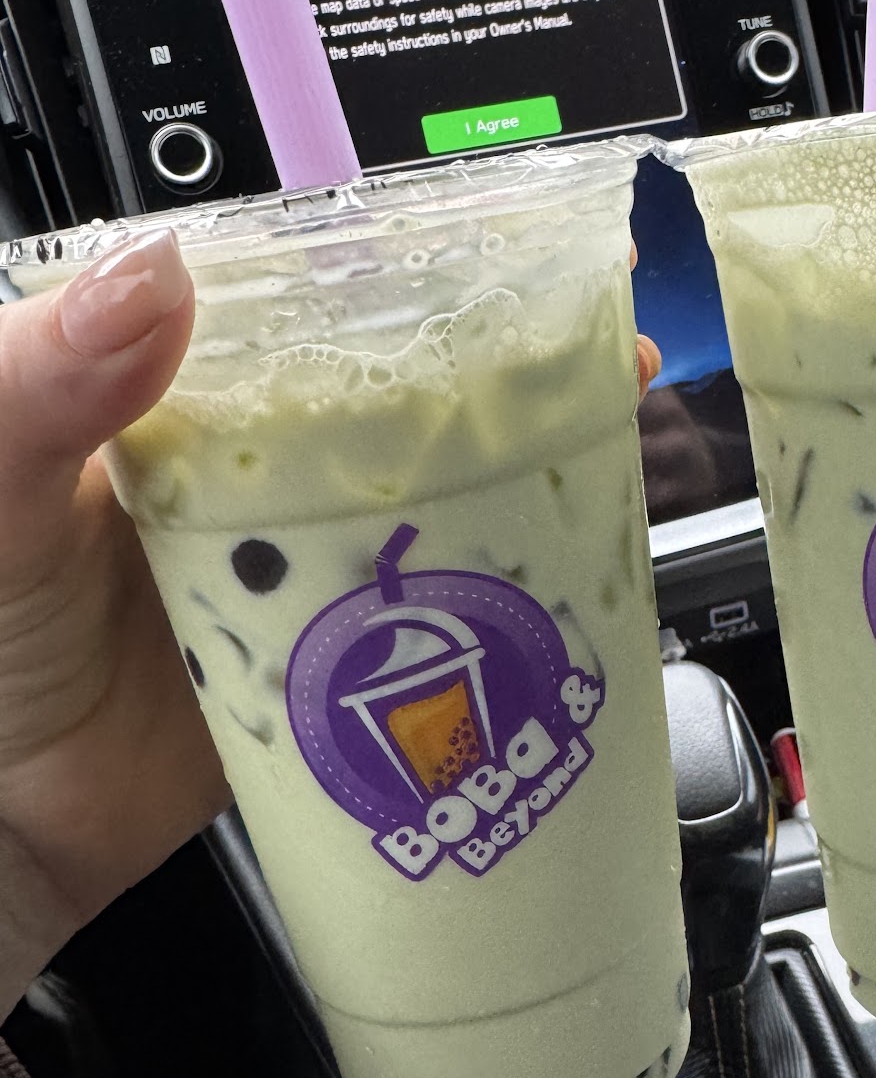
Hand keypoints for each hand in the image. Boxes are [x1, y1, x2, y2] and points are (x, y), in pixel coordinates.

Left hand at [0, 233, 660, 1022]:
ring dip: (523, 481)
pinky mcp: (341, 664)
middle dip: (510, 373)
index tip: (512, 251)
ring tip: (613, 456)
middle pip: (402, 404)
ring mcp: (304, 569)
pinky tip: (557, 587)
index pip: (312, 308)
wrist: (6, 825)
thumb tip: (151, 274)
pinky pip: (431, 622)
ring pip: (433, 505)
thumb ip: (41, 379)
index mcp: (181, 400)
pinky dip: (495, 602)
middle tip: (607, 356)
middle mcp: (257, 473)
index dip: (412, 274)